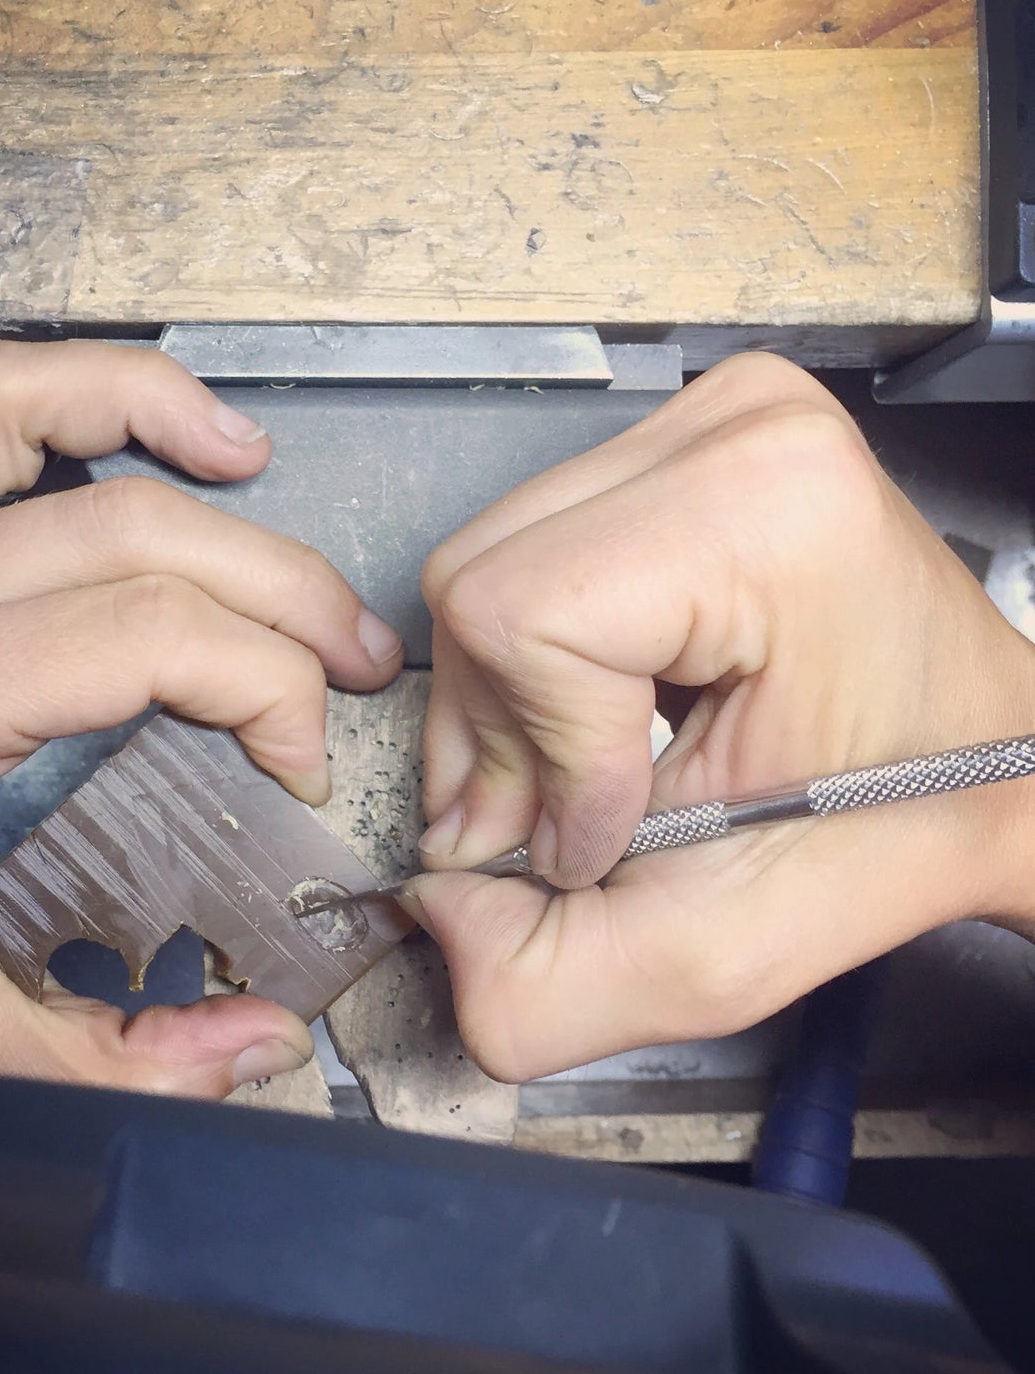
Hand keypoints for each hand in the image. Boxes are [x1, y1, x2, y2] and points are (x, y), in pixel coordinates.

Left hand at [0, 340, 403, 1103]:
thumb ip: (123, 1062)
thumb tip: (263, 1040)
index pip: (153, 636)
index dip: (267, 690)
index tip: (301, 762)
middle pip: (145, 535)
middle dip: (281, 594)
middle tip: (351, 659)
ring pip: (53, 415)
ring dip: (174, 428)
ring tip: (262, 474)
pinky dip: (65, 381)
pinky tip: (142, 419)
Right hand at [413, 353, 1034, 1080]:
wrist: (993, 757)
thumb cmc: (901, 826)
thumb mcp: (722, 952)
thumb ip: (547, 984)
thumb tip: (427, 905)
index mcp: (769, 511)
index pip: (519, 616)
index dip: (541, 756)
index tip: (603, 836)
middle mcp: (732, 430)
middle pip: (478, 582)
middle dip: (500, 734)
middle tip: (569, 821)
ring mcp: (704, 420)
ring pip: (482, 567)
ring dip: (509, 702)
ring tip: (587, 773)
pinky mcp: (676, 439)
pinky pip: (522, 550)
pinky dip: (535, 658)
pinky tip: (600, 709)